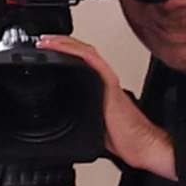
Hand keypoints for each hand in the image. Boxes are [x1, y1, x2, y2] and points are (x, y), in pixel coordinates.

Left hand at [37, 36, 168, 174]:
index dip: (63, 52)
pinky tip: (68, 48)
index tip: (45, 50)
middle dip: (61, 43)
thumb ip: (80, 114)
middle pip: (83, 52)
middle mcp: (104, 81)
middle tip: (43, 40)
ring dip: (67, 44)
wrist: (142, 145)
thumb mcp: (93, 125)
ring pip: (87, 52)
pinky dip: (81, 53)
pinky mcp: (111, 86)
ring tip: (48, 40)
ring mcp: (108, 82)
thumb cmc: (125, 138)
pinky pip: (95, 64)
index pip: (81, 62)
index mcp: (100, 87)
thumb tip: (64, 118)